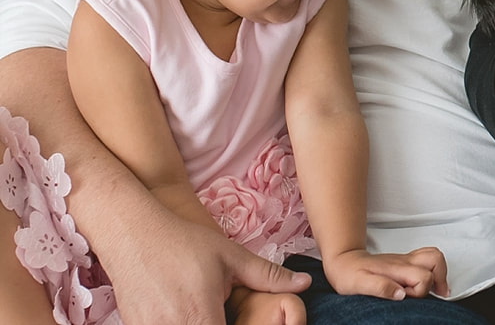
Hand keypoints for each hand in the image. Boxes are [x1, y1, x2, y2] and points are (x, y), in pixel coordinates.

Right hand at [99, 213, 309, 324]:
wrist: (132, 234)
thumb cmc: (184, 243)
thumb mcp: (231, 256)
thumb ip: (268, 276)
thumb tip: (306, 283)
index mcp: (202, 317)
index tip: (246, 323)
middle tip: (222, 313)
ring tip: (207, 311)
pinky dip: (180, 324)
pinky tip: (186, 311)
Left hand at [324, 247, 448, 299]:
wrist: (343, 260)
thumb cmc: (349, 274)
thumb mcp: (359, 284)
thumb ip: (381, 288)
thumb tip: (401, 294)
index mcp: (396, 268)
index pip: (423, 277)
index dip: (420, 292)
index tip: (407, 298)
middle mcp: (405, 262)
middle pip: (435, 260)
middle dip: (438, 279)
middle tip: (435, 294)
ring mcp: (406, 260)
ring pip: (434, 256)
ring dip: (440, 272)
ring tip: (438, 289)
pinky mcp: (405, 262)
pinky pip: (428, 259)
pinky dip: (435, 270)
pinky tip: (430, 283)